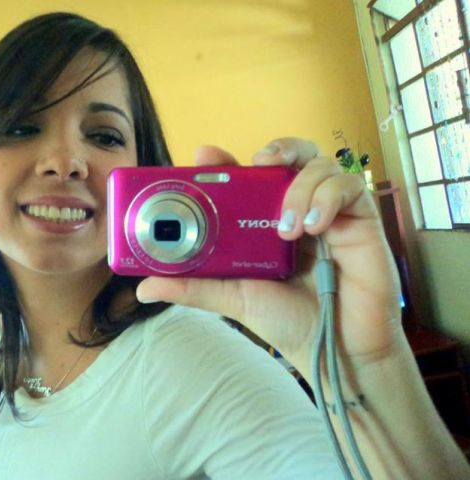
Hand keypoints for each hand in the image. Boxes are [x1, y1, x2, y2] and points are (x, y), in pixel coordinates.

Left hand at [136, 139, 402, 378]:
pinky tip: (314, 227)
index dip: (228, 161)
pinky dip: (328, 197)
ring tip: (287, 228)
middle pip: (291, 155)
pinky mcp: (360, 220)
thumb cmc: (287, 320)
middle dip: (277, 149)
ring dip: (301, 186)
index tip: (206, 156)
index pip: (248, 178)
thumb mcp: (234, 298)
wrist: (336, 352)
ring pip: (320, 164)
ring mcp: (330, 211)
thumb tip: (143, 286)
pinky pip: (349, 186)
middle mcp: (297, 208)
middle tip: (260, 163)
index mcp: (264, 222)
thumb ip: (195, 287)